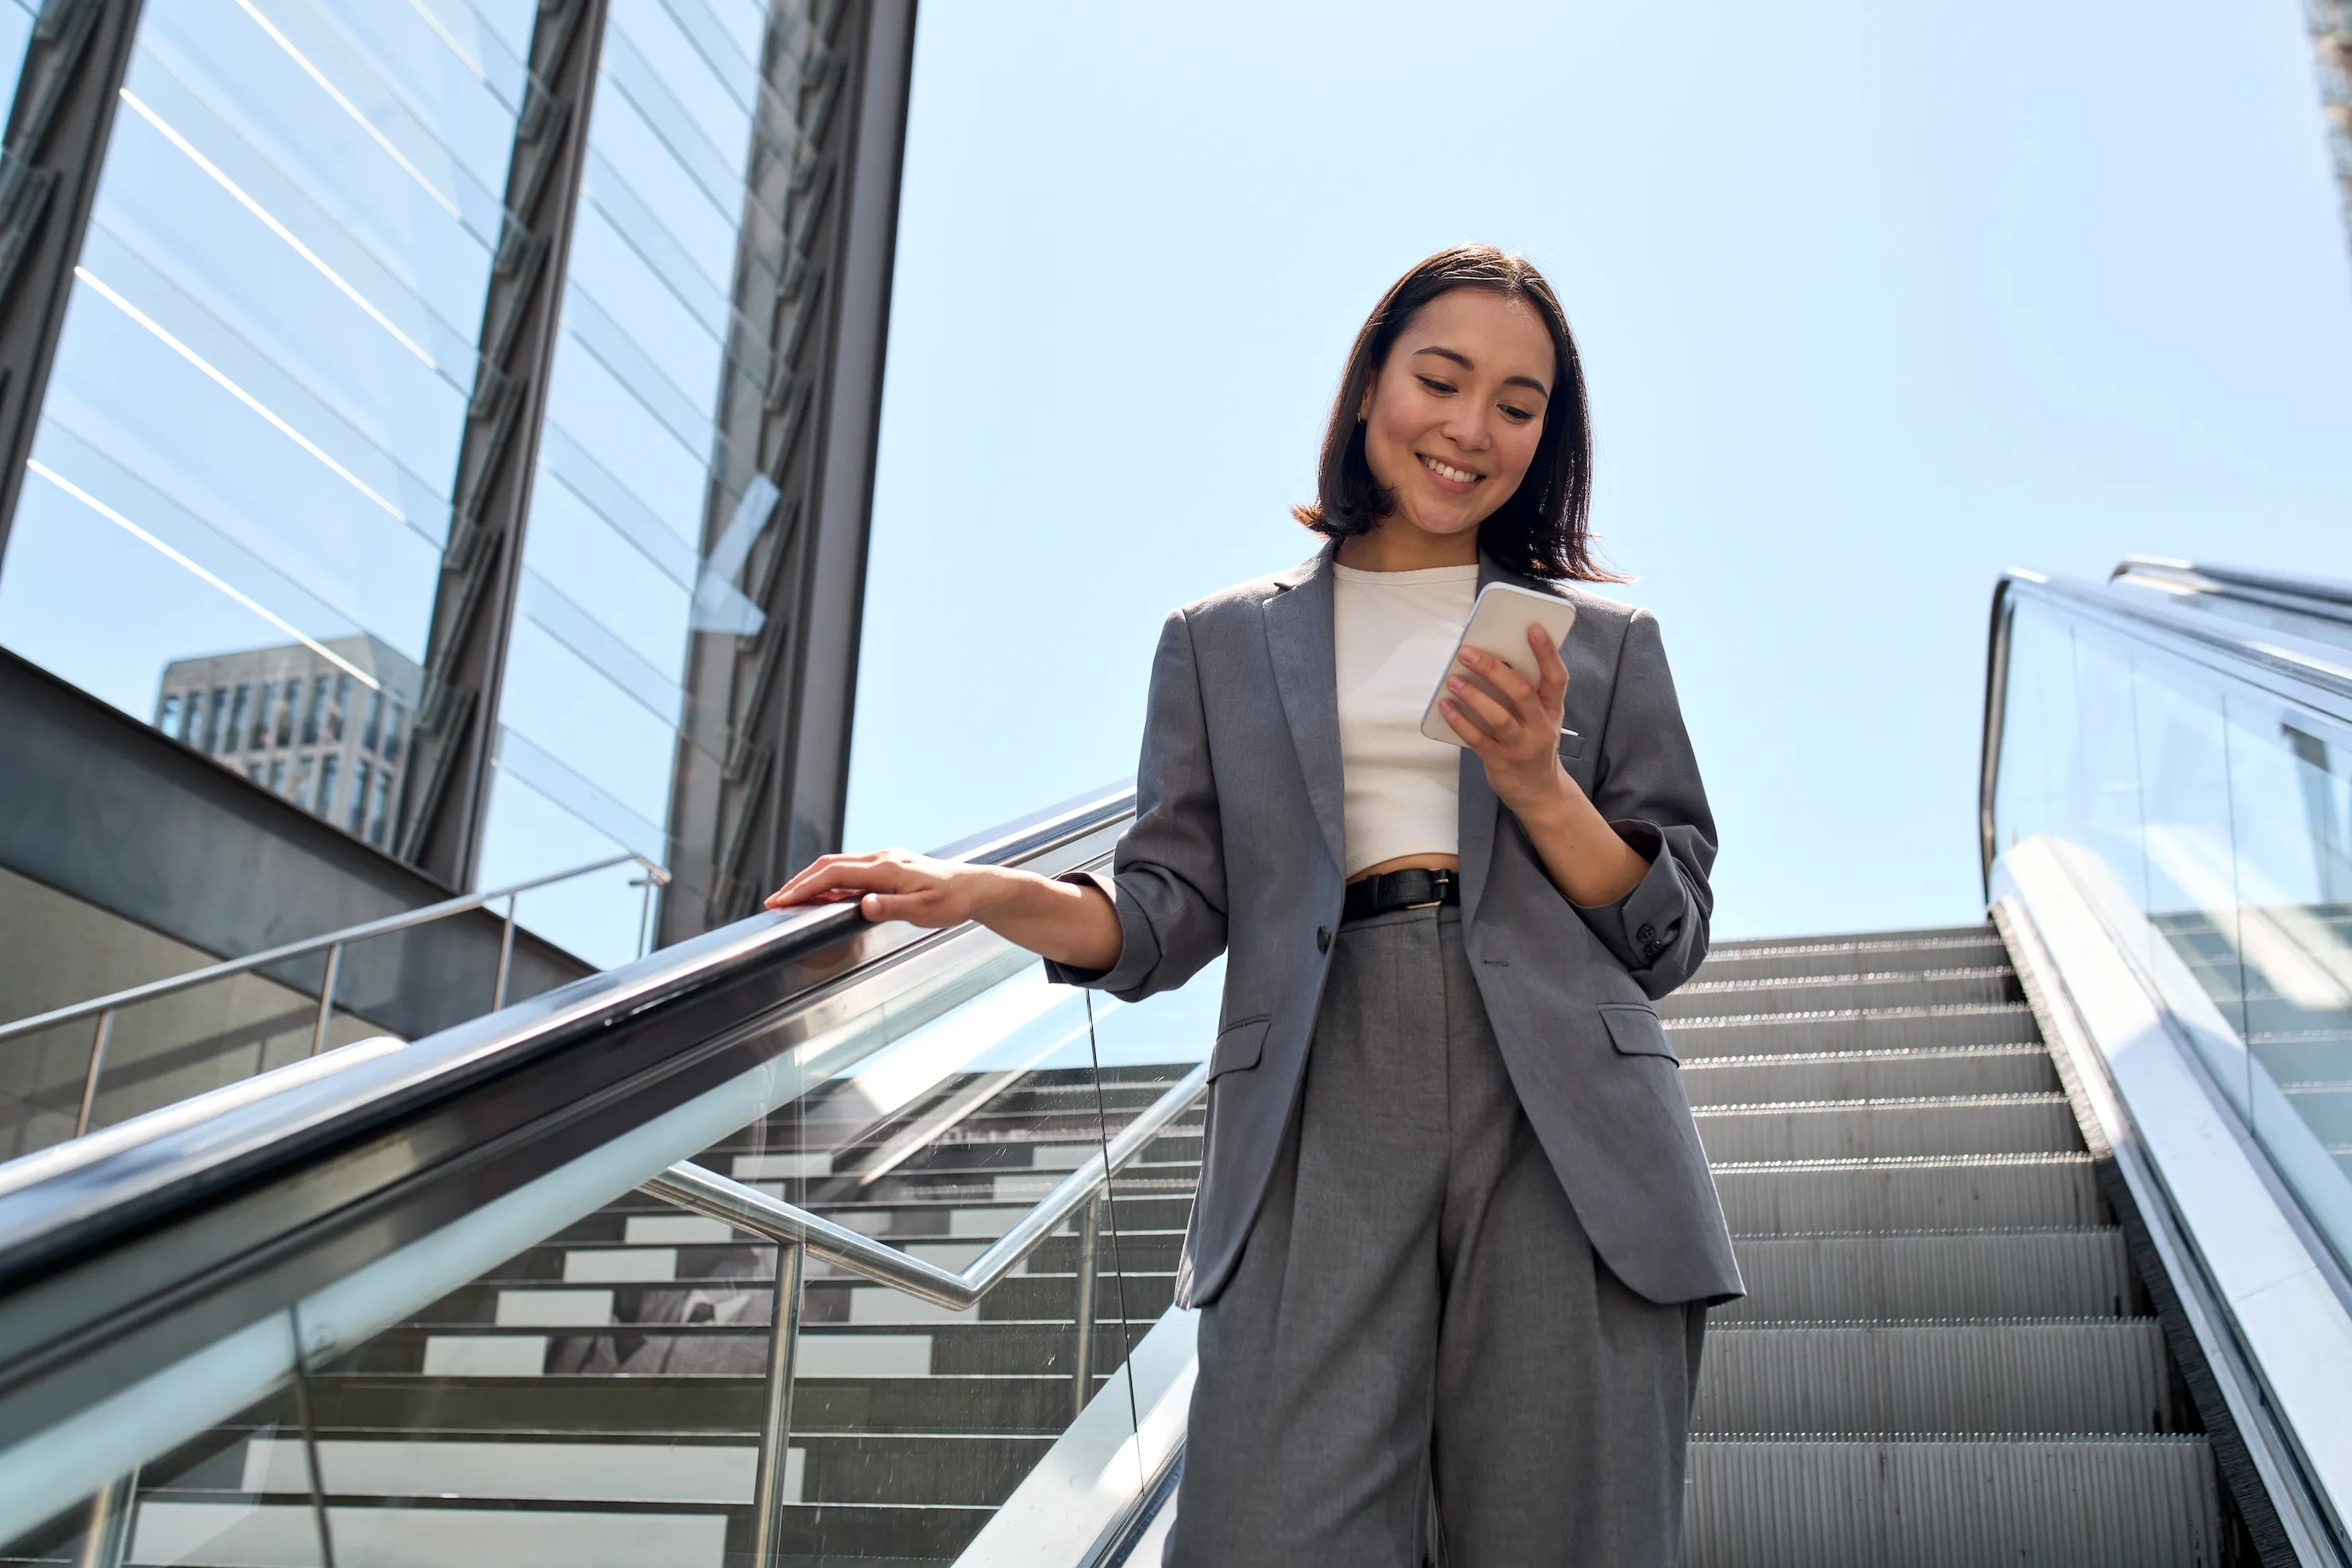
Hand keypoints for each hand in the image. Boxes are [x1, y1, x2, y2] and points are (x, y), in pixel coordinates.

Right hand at [765, 848, 1005, 928]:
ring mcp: (885, 859)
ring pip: (838, 865)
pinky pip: (851, 869)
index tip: (782, 901)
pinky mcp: (889, 865)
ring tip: (791, 899)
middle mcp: (882, 858)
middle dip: (799, 882)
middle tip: (775, 901)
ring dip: (813, 880)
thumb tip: (862, 905)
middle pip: (829, 865)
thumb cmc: (954, 901)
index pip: (834, 875)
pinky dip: (830, 880)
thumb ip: (892, 908)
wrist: (976, 887)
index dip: (805, 887)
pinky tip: (824, 895)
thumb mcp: (925, 911)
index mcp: (887, 868)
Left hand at [1438, 624, 1572, 817]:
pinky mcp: (1501, 762)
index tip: (1532, 628)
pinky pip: (1477, 739)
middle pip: (1521, 692)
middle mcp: (1541, 726)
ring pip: (1499, 716)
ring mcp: (1521, 746)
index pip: (1556, 677)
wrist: (1539, 792)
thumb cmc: (1534, 744)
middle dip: (1493, 670)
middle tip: (1468, 652)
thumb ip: (1527, 694)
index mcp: (1553, 710)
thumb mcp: (1541, 718)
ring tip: (1452, 679)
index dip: (1546, 652)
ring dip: (1473, 695)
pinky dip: (1460, 721)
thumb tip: (1492, 660)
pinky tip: (1446, 706)